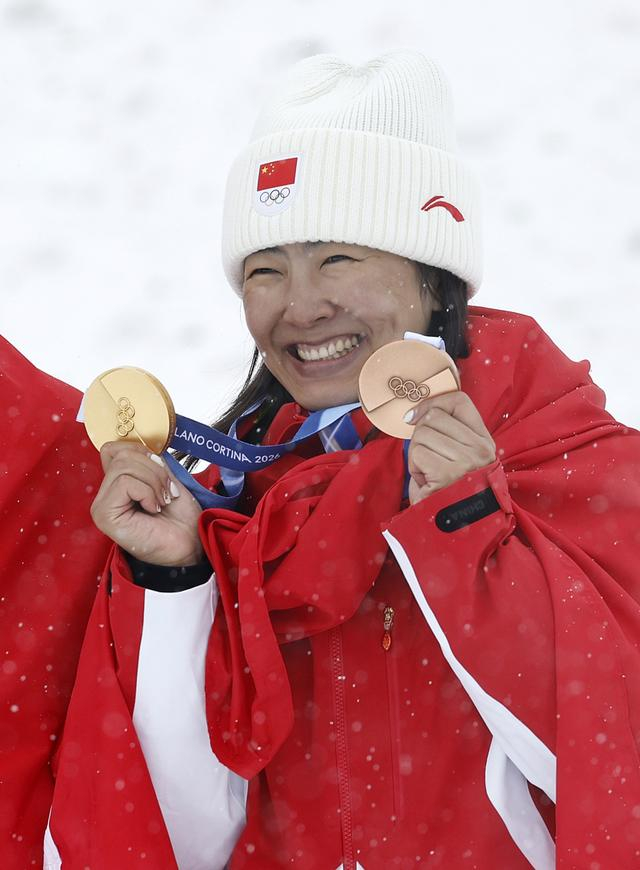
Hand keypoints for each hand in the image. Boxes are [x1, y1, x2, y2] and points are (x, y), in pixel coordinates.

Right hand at [90, 442, 203, 565]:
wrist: (192, 543)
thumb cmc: (181, 516)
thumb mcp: (166, 478)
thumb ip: (149, 461)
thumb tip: (139, 446)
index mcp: (117, 484)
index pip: (114, 448)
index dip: (142, 452)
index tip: (162, 471)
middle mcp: (105, 495)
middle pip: (122, 455)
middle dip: (154, 469)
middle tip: (167, 492)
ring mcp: (101, 506)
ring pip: (123, 467)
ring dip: (153, 481)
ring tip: (163, 501)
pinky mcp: (104, 515)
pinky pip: (124, 483)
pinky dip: (147, 492)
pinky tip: (154, 509)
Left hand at [405, 391, 495, 504]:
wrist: (453, 531)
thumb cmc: (450, 493)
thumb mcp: (457, 459)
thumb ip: (447, 433)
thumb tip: (415, 414)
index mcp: (484, 441)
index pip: (459, 401)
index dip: (432, 403)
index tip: (416, 415)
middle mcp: (480, 449)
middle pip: (433, 418)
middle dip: (421, 438)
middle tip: (429, 462)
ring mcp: (466, 461)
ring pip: (421, 435)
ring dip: (417, 456)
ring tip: (430, 475)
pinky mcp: (447, 474)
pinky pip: (417, 454)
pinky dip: (415, 469)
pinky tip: (427, 483)